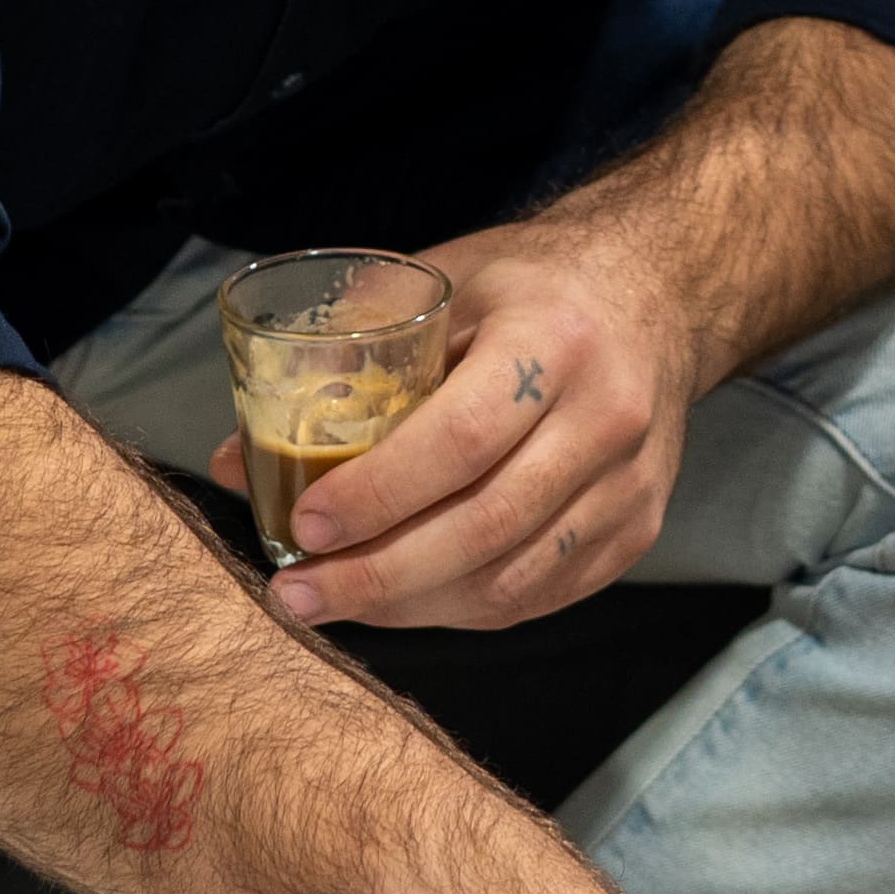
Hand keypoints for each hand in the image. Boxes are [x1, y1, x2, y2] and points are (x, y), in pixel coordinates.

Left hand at [235, 211, 708, 629]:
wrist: (656, 294)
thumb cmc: (529, 287)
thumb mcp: (440, 285)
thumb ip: (342, 362)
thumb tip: (238, 458)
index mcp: (552, 338)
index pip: (458, 440)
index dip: (375, 494)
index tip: (303, 525)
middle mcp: (606, 415)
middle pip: (484, 526)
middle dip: (377, 574)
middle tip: (297, 593)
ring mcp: (630, 482)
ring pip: (513, 578)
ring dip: (412, 606)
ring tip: (336, 602)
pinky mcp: (637, 528)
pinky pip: (540, 595)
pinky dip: (462, 608)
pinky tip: (405, 600)